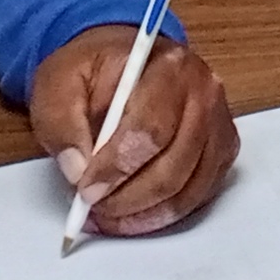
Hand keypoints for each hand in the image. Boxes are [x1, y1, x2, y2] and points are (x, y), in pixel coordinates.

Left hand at [27, 24, 239, 237]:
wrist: (124, 63)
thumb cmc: (94, 72)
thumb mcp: (58, 82)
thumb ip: (62, 123)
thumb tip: (77, 170)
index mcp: (168, 67)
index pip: (150, 130)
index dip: (117, 168)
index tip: (86, 191)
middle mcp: (204, 94)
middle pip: (173, 168)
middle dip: (128, 199)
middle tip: (92, 209)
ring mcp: (218, 125)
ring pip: (187, 190)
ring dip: (143, 214)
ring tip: (106, 216)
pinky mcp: (221, 151)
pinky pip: (197, 197)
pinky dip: (161, 214)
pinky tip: (131, 214)